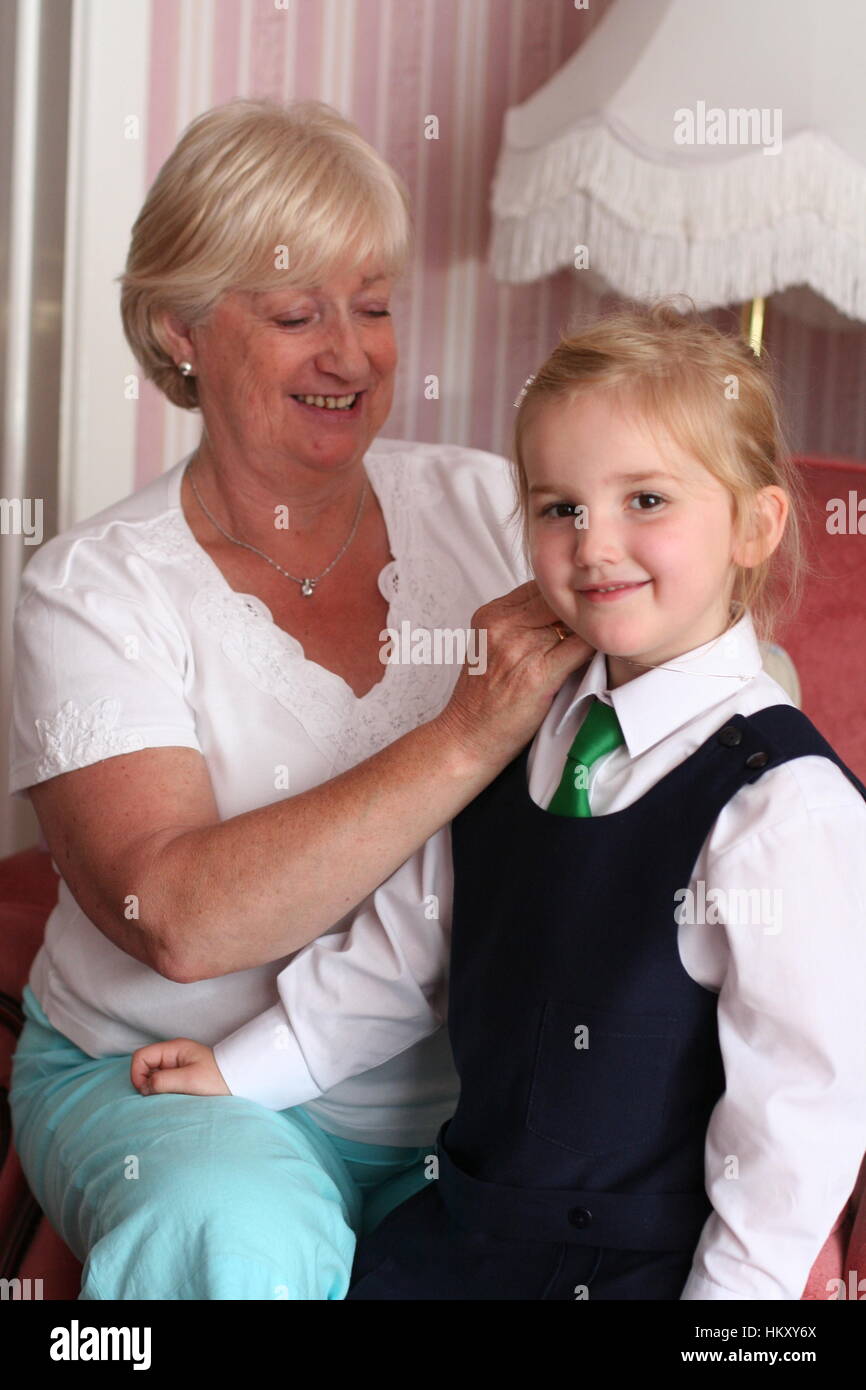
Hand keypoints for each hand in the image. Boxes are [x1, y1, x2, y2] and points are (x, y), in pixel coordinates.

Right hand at [130, 1038, 231, 1096]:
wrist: (239, 1082)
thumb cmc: (218, 1079)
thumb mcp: (190, 1080)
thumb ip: (164, 1081)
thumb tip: (144, 1087)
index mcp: (174, 1049)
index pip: (141, 1056)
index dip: (137, 1074)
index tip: (145, 1091)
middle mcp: (173, 1055)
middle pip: (144, 1065)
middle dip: (144, 1082)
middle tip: (155, 1097)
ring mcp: (176, 1065)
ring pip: (152, 1075)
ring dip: (153, 1088)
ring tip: (164, 1099)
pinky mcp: (180, 1076)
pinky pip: (162, 1082)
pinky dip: (160, 1091)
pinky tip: (169, 1099)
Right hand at [435, 581, 593, 772]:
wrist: (467, 737)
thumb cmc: (483, 699)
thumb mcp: (491, 648)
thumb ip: (520, 624)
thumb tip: (563, 611)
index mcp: (490, 615)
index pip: (539, 587)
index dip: (563, 598)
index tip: (578, 608)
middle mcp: (502, 626)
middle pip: (557, 599)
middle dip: (578, 611)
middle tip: (596, 622)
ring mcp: (519, 648)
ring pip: (570, 621)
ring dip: (589, 629)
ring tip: (602, 638)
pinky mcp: (538, 673)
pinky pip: (580, 648)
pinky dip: (594, 648)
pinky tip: (600, 654)